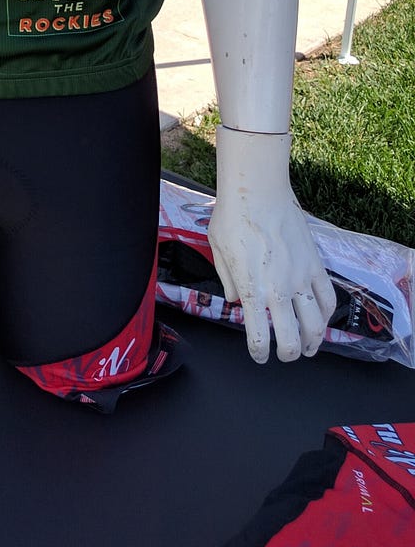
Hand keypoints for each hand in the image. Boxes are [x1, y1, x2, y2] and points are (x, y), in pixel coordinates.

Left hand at [208, 127, 336, 363]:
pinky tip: (322, 319)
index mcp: (252, 289)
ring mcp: (301, 278)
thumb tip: (236, 301)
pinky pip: (328, 297)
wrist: (258, 190)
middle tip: (285, 355)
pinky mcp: (315, 265)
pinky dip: (327, 314)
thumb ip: (228, 279)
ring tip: (309, 347)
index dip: (259, 352)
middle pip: (292, 338)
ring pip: (316, 324)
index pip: (259, 336)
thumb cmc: (232, 216)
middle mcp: (280, 289)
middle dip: (288, 353)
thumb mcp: (218, 249)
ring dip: (313, 341)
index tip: (259, 355)